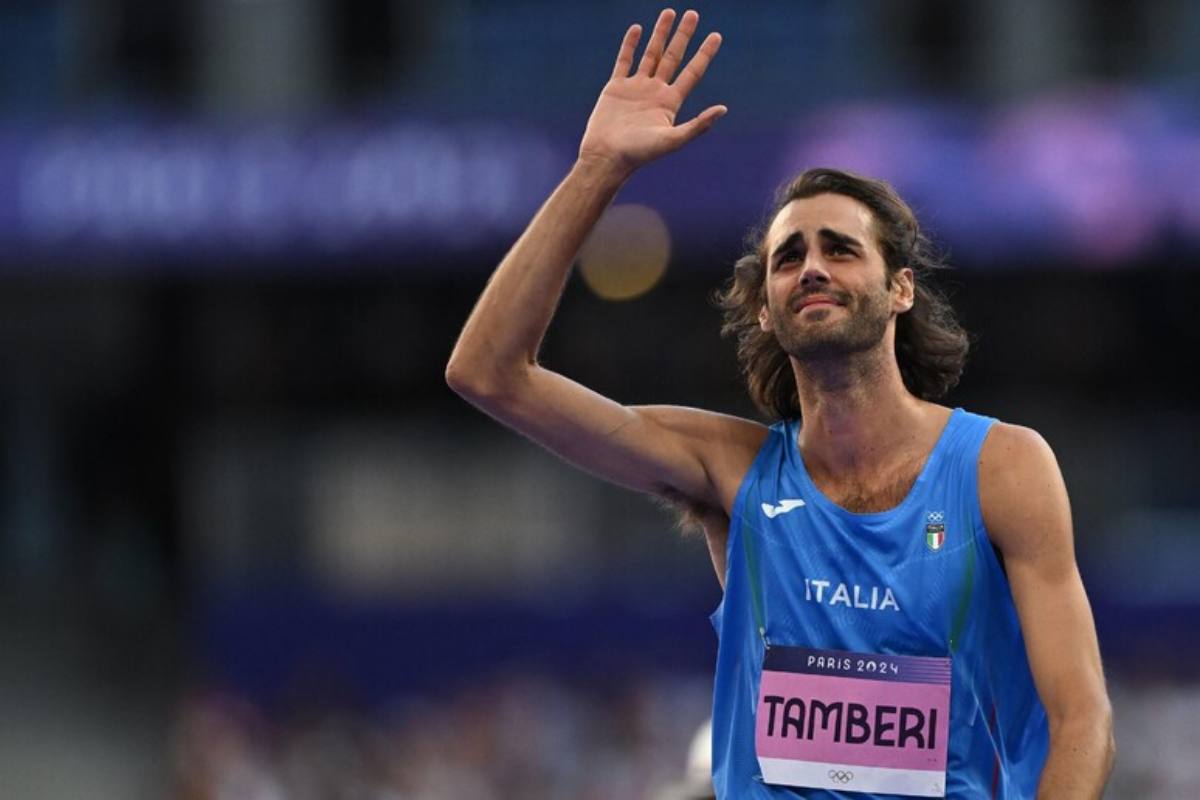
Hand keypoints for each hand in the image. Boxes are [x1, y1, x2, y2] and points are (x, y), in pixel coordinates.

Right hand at [578, 9, 724, 176]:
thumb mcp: (673, 140)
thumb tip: (723, 109)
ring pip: (651, 54)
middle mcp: (655, 92)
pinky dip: (630, 44)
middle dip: (683, 35)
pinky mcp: (616, 87)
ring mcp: (635, 88)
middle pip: (673, 57)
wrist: (606, 157)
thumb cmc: (639, 153)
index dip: (705, 54)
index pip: (692, 72)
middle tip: (693, 14)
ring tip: (669, 12)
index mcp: (670, 102)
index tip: (716, 35)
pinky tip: (637, 29)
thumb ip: (698, 125)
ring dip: (660, 34)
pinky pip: (624, 60)